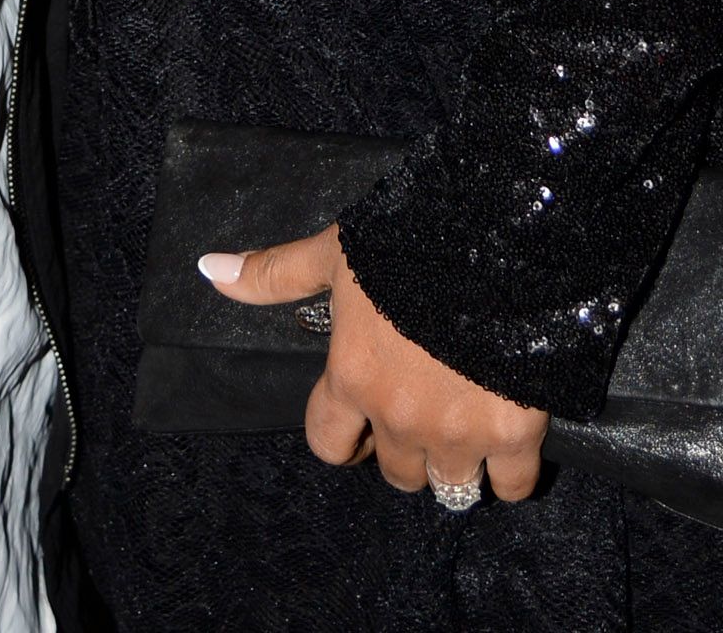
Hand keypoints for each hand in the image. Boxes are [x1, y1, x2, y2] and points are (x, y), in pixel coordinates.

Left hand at [201, 224, 546, 502]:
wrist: (495, 236)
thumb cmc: (408, 239)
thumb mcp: (335, 251)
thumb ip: (275, 273)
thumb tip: (209, 270)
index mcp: (352, 378)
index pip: (328, 443)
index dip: (344, 435)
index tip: (361, 418)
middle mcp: (399, 417)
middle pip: (396, 473)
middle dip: (404, 448)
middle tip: (423, 410)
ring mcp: (457, 431)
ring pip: (448, 486)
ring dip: (454, 465)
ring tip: (466, 426)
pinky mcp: (513, 433)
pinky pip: (510, 486)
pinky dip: (510, 473)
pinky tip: (509, 438)